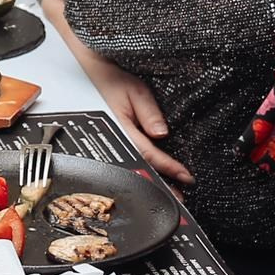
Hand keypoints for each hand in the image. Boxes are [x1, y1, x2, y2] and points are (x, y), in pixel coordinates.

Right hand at [92, 69, 193, 189]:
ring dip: (149, 182)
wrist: (88, 77)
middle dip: (159, 185)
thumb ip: (149, 112)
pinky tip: (149, 179)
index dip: (168, 167)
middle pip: (139, 169)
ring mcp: (110, 144)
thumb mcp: (135, 90)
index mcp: (121, 129)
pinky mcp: (109, 144)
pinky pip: (127, 161)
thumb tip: (161, 133)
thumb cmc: (111, 81)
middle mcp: (114, 141)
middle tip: (178, 198)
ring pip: (132, 169)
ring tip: (168, 193)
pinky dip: (140, 172)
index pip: (149, 153)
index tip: (186, 176)